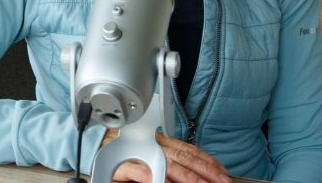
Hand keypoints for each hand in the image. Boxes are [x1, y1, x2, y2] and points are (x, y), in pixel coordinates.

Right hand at [105, 131, 232, 182]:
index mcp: (163, 143)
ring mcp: (140, 154)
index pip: (190, 151)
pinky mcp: (125, 166)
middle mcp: (153, 145)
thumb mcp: (154, 160)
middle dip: (205, 171)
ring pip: (169, 165)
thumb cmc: (127, 159)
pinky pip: (145, 172)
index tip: (223, 173)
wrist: (98, 154)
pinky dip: (158, 179)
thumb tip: (199, 174)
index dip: (208, 162)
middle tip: (221, 182)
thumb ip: (172, 166)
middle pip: (185, 158)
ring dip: (188, 177)